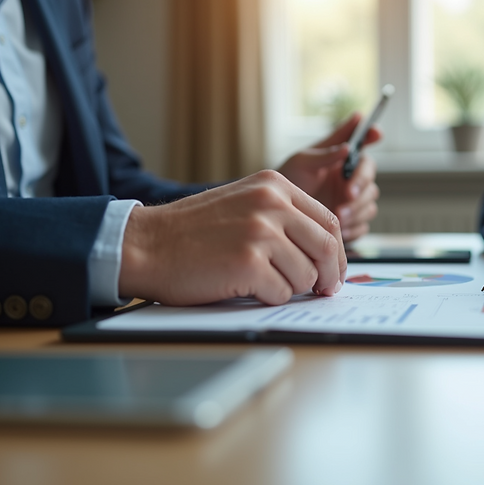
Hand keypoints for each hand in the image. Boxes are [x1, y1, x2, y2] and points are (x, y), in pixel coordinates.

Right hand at [119, 170, 345, 305]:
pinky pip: (281, 293)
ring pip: (306, 275)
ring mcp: (261, 233)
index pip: (328, 220)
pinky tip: (244, 287)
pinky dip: (268, 298)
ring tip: (261, 282)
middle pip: (326, 247)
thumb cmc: (192, 232)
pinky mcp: (249, 264)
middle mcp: (271, 204)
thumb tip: (325, 251)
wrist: (146, 244)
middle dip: (328, 276)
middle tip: (323, 291)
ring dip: (290, 288)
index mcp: (274, 185)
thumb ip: (283, 217)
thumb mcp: (243, 203)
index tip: (333, 271)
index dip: (337, 252)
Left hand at [277, 113, 381, 241]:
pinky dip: (354, 227)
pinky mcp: (350, 222)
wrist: (279, 211)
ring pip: (369, 205)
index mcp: (343, 159)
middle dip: (361, 186)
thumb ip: (325, 154)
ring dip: (357, 210)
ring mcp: (352, 201)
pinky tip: (340, 228)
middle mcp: (351, 179)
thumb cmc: (288, 180)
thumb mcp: (302, 162)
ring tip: (338, 215)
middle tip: (348, 194)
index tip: (375, 132)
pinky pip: (362, 226)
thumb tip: (347, 148)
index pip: (363, 143)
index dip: (372, 135)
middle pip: (370, 179)